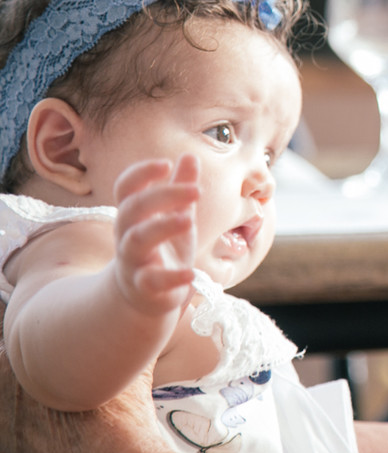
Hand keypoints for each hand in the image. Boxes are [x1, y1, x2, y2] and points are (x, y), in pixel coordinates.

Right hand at [111, 155, 199, 316]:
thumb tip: (189, 155)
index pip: (126, 187)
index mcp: (134, 214)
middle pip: (134, 208)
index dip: (141, 173)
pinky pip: (152, 281)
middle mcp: (128, 234)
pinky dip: (171, 277)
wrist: (144, 296)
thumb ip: (181, 188)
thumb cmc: (163, 247)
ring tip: (188, 219)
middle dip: (163, 195)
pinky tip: (190, 273)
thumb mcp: (176, 215)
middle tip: (196, 190)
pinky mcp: (145, 287)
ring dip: (163, 227)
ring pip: (138, 240)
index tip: (166, 163)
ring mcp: (134, 261)